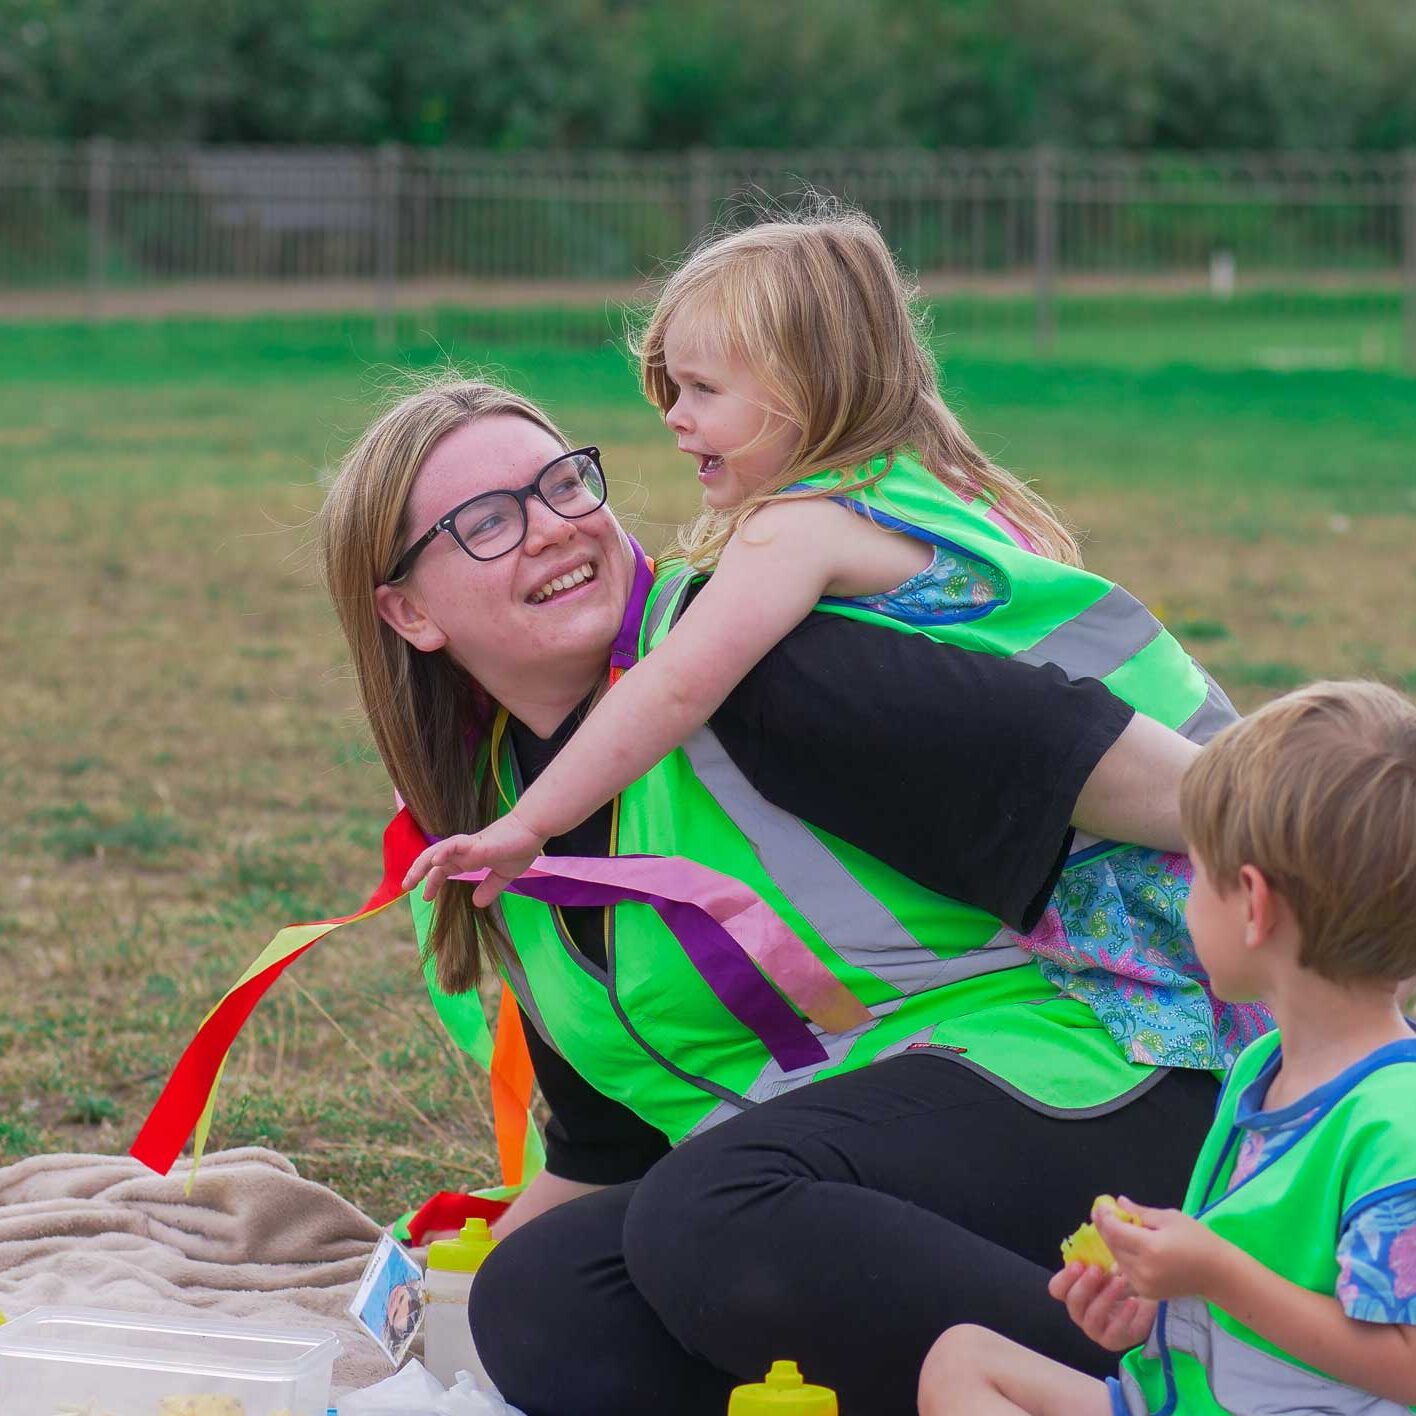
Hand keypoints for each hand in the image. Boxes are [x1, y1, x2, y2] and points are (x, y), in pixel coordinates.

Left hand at [401, 813, 546, 907]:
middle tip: (404, 887)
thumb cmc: (521, 847)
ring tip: (411, 878)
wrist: (533, 831)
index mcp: (470, 858)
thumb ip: (489, 888)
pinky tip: (435, 862)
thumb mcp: (504, 875)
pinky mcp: (477, 842)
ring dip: (422, 864)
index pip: (443, 870)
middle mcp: (464, 851)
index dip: (432, 882)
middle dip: (417, 872)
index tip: (424, 897)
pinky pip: (455, 845)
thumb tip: (476, 903)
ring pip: (437, 851)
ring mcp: (469, 846)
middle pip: (433, 860)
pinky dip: (443, 852)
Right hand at [1049, 1261, 1156, 1351]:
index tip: (1079, 1264)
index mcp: (1074, 1292)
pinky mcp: (1113, 1341)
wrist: (1146, 1305)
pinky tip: (1134, 1302)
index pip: (1056, 1289)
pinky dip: (1123, 1316)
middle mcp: (1080, 1312)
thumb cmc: (1122, 1282)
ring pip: (1091, 1317)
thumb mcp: (1109, 1266)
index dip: (1065, 1277)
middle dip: (1084, 1285)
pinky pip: (1114, 1332)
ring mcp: (1095, 1329)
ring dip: (1105, 1298)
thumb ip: (1098, 1254)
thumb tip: (1098, 1223)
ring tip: (1121, 1282)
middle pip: (1072, 1302)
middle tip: (1098, 1270)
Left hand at [1097, 1197, 1233, 1302]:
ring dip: (1113, 1242)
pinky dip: (1123, 1257)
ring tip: (1112, 1226)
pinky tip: (1125, 1244)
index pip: (1115, 1231)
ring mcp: (1144, 1284)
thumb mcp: (1170, 1218)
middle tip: (1100, 1213)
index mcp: (1150, 1248)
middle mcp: (1143, 1269)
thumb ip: (1141, 1212)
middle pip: (1113, 1245)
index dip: (1105, 1217)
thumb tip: (1119, 1202)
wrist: (1219, 1274)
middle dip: (1105, 1228)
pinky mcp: (1147, 1293)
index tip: (1100, 1205)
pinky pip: (1126, 1271)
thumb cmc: (1198, 1240)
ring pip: (1117, 1259)